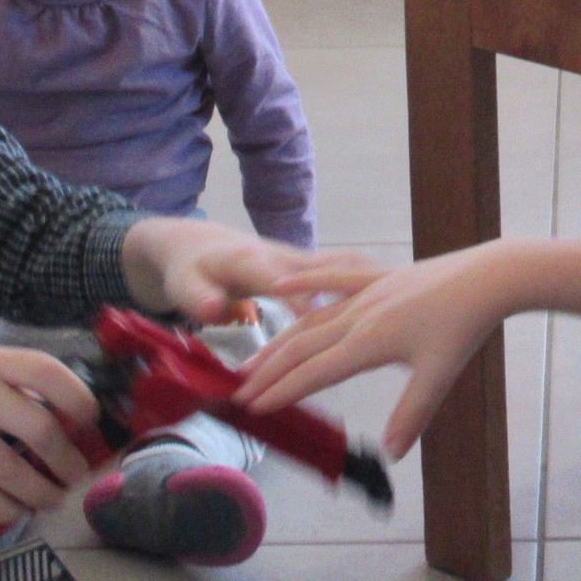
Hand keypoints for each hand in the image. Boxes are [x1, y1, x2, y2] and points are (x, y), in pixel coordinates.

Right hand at [0, 344, 99, 523]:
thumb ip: (24, 395)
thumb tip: (83, 430)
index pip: (45, 370)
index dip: (77, 397)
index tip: (91, 422)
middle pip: (39, 428)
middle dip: (67, 460)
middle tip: (76, 476)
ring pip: (13, 471)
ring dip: (41, 493)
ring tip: (52, 499)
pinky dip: (9, 509)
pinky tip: (17, 510)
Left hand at [121, 215, 382, 323]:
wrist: (195, 243)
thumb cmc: (189, 269)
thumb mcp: (185, 284)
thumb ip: (198, 298)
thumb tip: (207, 311)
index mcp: (256, 261)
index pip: (283, 278)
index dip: (302, 297)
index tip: (321, 320)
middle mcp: (286, 259)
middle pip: (318, 281)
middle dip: (344, 306)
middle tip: (372, 336)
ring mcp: (303, 263)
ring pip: (338, 278)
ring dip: (362, 299)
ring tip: (395, 329)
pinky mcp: (312, 271)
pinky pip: (344, 280)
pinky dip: (366, 295)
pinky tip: (394, 319)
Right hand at [236, 245, 514, 457]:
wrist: (487, 276)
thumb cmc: (464, 327)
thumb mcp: (440, 376)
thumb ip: (412, 415)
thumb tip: (392, 455)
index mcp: (369, 342)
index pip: (314, 373)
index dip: (281, 392)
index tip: (253, 408)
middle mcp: (358, 315)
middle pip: (301, 346)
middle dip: (268, 371)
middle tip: (237, 391)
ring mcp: (366, 292)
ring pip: (310, 318)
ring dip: (279, 339)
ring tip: (255, 358)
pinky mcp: (378, 278)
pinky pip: (332, 280)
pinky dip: (304, 284)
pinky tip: (282, 287)